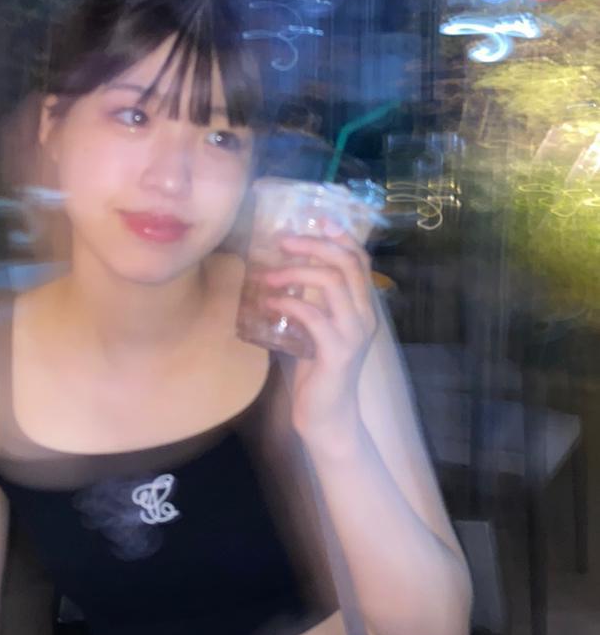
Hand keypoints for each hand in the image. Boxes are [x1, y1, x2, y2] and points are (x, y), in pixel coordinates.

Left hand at [263, 225, 377, 442]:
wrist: (327, 414)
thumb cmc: (317, 371)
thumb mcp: (317, 329)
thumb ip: (312, 303)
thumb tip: (283, 273)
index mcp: (363, 309)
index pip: (360, 261)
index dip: (341, 237)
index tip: (317, 220)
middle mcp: (364, 317)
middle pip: (347, 264)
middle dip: (314, 245)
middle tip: (284, 241)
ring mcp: (353, 334)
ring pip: (331, 283)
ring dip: (296, 272)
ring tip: (270, 275)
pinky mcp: (336, 352)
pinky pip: (312, 316)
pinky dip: (288, 304)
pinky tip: (269, 303)